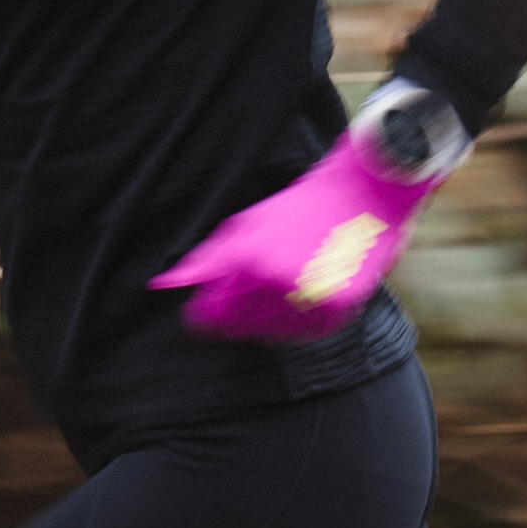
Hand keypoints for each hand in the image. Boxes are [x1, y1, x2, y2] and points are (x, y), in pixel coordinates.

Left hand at [151, 136, 431, 341]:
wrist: (362, 193)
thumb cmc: (298, 207)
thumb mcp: (246, 226)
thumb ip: (206, 261)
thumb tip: (163, 285)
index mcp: (249, 261)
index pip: (212, 315)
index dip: (205, 316)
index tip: (205, 313)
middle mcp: (278, 283)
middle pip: (242, 328)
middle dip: (239, 316)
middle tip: (250, 294)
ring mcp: (309, 297)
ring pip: (274, 334)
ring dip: (271, 320)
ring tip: (280, 290)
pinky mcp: (338, 307)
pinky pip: (307, 333)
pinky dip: (300, 323)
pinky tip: (301, 298)